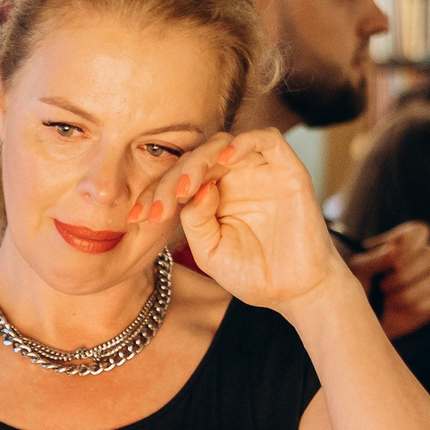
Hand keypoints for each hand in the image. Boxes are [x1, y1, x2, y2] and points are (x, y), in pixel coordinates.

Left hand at [132, 129, 349, 314]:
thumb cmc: (252, 273)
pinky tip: (225, 161)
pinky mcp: (286, 168)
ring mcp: (258, 171)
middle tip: (159, 206)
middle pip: (195, 159)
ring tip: (185, 187)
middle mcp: (231, 178)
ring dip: (200, 160)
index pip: (176, 182)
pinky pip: (266, 139)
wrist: (295, 290)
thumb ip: (195, 222)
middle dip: (171, 180)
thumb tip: (194, 190)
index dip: (154, 195)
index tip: (134, 219)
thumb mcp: (210, 251)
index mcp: (209, 196)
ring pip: (223, 144)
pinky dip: (244, 143)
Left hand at [352, 221, 429, 338]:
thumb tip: (394, 250)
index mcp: (405, 243)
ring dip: (408, 292)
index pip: (419, 232)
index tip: (390, 259)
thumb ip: (374, 260)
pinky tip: (400, 309)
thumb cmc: (360, 290)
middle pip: (429, 254)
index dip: (407, 244)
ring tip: (387, 300)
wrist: (365, 323)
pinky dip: (418, 305)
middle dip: (404, 273)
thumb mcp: (359, 273)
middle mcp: (425, 256)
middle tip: (383, 286)